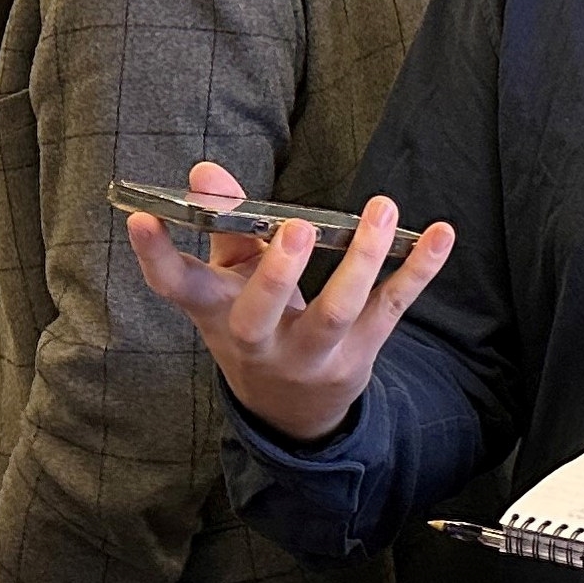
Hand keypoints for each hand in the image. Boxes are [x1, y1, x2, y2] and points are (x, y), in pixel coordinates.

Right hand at [124, 158, 451, 444]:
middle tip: (296, 227)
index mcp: (218, 317)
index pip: (177, 289)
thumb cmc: (257, 325)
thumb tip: (206, 172)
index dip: (154, 257)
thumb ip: (225, 226)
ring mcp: (314, 354)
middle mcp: (261, 343)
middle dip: (276, 273)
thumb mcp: (229, 284)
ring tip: (380, 209)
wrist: (293, 410)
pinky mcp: (362, 353)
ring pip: (337, 313)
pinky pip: (393, 309)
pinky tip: (441, 234)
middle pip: (260, 317)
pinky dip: (419, 270)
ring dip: (361, 260)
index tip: (142, 218)